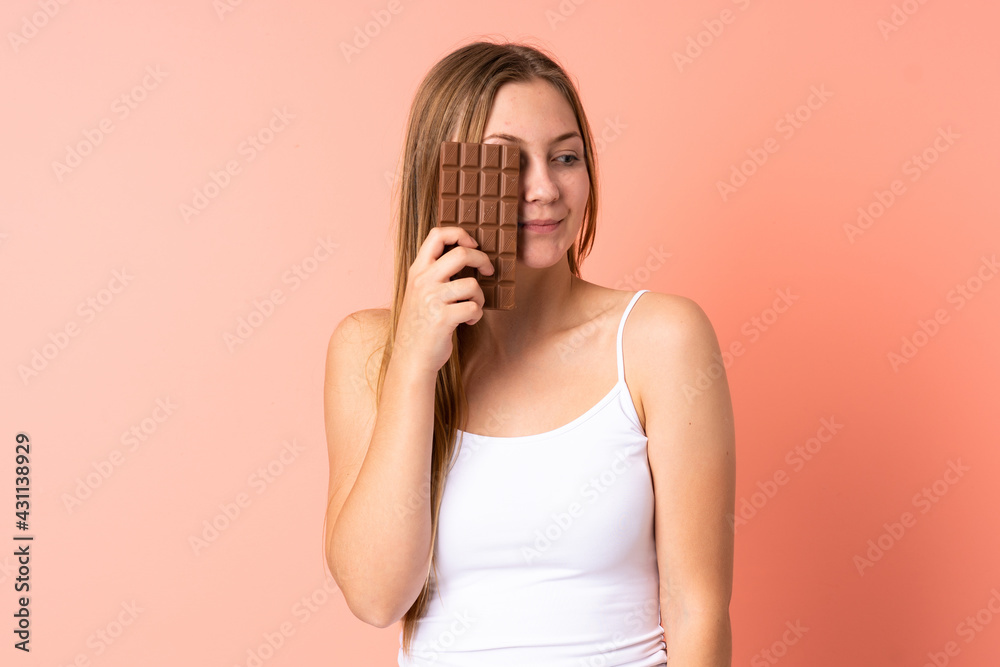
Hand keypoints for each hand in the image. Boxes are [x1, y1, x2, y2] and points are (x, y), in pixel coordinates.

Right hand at [393, 226, 495, 375]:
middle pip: (461, 254)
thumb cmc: (420, 325)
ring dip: (479, 297)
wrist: (410, 358)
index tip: (472, 243)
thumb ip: (434, 274)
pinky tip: (468, 322)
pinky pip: (473, 308)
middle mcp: (423, 281)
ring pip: (472, 284)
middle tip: (489, 269)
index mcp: (417, 271)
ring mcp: (432, 299)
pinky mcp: (443, 318)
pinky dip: (476, 315)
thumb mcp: (419, 293)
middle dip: (482, 260)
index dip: (459, 233)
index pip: (436, 235)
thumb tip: (466, 255)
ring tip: (473, 307)